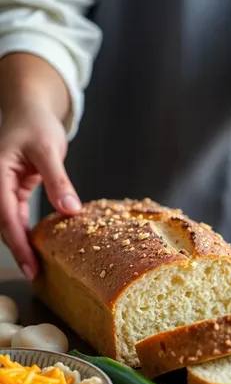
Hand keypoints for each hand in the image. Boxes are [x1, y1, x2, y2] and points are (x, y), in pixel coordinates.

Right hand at [0, 103, 81, 278]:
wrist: (30, 109)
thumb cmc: (36, 123)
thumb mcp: (49, 150)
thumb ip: (58, 180)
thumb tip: (70, 211)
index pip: (6, 215)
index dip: (18, 243)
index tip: (30, 265)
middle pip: (4, 224)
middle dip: (18, 250)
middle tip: (35, 274)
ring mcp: (3, 189)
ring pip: (8, 222)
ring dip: (21, 243)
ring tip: (36, 266)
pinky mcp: (13, 191)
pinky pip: (16, 216)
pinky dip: (25, 231)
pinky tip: (37, 245)